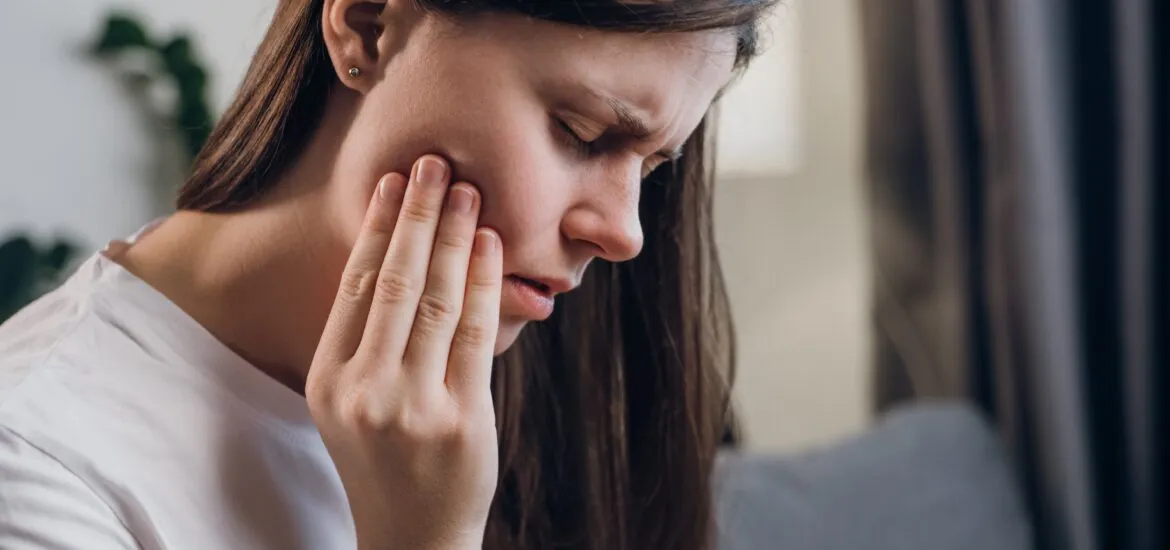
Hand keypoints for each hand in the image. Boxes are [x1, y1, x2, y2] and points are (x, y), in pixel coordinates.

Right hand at [306, 155, 501, 549]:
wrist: (414, 537)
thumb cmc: (387, 460)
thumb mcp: (353, 405)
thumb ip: (367, 342)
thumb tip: (401, 257)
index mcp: (329, 381)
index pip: (353, 286)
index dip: (375, 228)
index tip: (391, 183)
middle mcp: (363, 390)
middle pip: (392, 282)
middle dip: (415, 215)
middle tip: (433, 162)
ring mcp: (412, 406)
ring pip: (435, 299)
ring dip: (453, 237)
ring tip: (466, 191)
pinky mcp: (461, 418)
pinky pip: (473, 333)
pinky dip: (482, 282)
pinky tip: (488, 245)